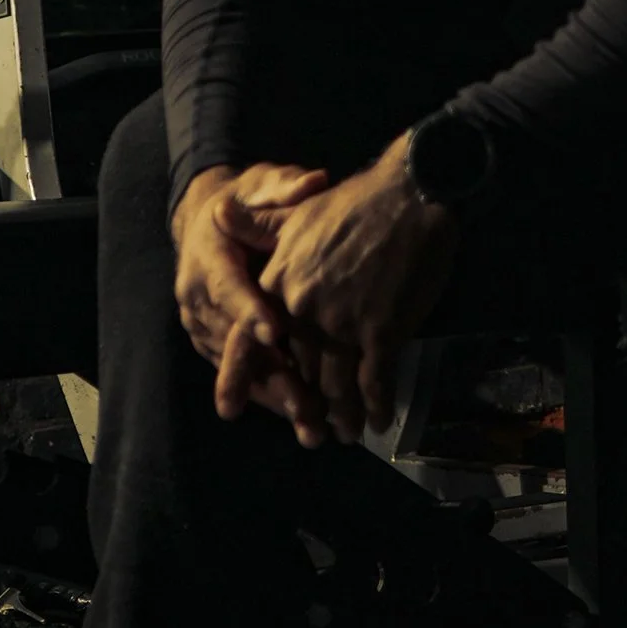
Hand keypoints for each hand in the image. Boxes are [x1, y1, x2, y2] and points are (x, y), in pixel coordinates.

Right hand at [172, 161, 337, 437]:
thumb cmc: (245, 199)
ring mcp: (201, 323)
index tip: (275, 333)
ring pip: (237, 365)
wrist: (209, 218)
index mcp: (208, 255)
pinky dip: (269, 396)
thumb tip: (313, 182)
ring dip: (274, 396)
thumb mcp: (261, 184)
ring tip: (311, 426)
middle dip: (269, 374)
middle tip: (303, 404)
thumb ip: (284, 188)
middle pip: (232, 340)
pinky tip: (302, 419)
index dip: (250, 311)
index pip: (229, 286)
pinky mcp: (211, 342)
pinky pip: (240, 372)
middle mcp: (197, 295)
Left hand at [253, 136, 460, 446]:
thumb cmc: (355, 202)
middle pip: (299, 369)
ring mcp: (343, 322)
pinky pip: (375, 379)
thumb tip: (217, 214)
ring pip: (336, 382)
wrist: (409, 194)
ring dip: (342, 414)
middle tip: (310, 432)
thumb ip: (258, 226)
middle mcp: (304, 308)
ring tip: (347, 433)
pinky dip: (376, 404)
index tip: (234, 408)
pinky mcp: (381, 330)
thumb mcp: (298, 211)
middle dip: (305, 405)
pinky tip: (379, 421)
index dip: (246, 375)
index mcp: (280, 282)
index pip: (254, 338)